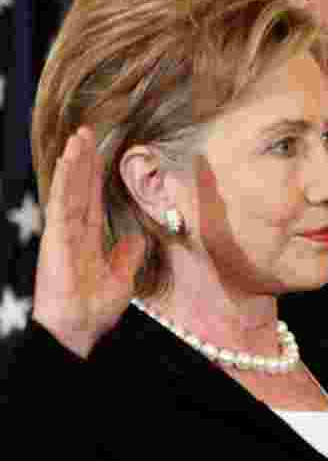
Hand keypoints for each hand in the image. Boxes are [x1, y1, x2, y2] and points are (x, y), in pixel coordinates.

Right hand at [32, 126, 145, 357]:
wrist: (78, 329)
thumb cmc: (94, 309)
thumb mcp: (121, 278)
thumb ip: (127, 256)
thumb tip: (137, 238)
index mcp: (87, 238)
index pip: (92, 199)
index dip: (94, 176)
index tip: (98, 152)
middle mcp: (73, 231)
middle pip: (79, 188)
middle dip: (83, 160)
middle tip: (86, 131)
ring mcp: (62, 232)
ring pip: (69, 190)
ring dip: (74, 162)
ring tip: (78, 137)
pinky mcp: (56, 237)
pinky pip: (62, 204)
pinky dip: (66, 181)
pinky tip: (70, 161)